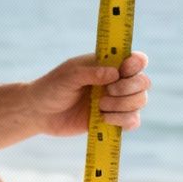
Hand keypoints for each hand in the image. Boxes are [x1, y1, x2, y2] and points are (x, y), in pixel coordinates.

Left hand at [28, 51, 151, 136]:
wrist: (39, 113)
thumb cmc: (52, 88)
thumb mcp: (68, 76)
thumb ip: (91, 73)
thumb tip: (115, 73)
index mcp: (107, 64)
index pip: (135, 60)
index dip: (137, 63)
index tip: (123, 70)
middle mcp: (116, 82)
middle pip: (143, 82)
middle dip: (129, 88)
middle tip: (108, 91)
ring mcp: (116, 102)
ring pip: (140, 102)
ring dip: (123, 105)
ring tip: (100, 107)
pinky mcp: (112, 120)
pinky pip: (132, 121)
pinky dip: (123, 121)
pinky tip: (104, 119)